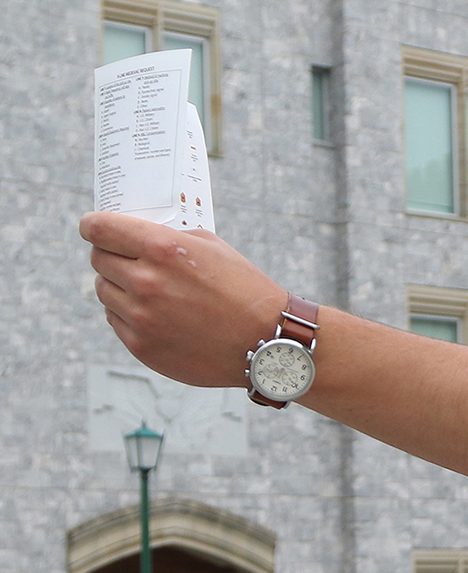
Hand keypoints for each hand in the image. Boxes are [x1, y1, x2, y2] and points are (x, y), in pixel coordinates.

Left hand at [80, 213, 285, 387]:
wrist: (269, 342)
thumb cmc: (245, 290)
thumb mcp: (212, 247)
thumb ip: (167, 237)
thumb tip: (134, 237)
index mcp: (162, 249)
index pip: (97, 228)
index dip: (93, 226)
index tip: (95, 229)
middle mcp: (146, 281)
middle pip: (98, 260)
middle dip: (112, 257)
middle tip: (131, 262)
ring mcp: (141, 317)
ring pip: (103, 291)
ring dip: (119, 287)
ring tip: (149, 293)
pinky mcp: (142, 346)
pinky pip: (115, 321)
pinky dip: (129, 315)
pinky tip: (158, 316)